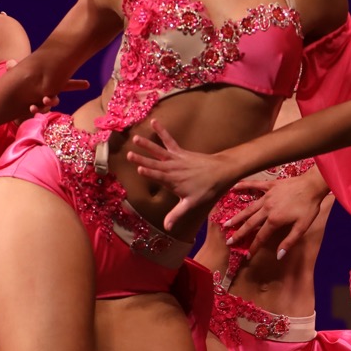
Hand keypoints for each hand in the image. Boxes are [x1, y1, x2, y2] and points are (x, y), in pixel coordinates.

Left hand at [3, 58, 89, 114]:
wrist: (8, 100)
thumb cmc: (16, 83)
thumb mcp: (17, 74)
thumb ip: (15, 69)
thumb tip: (10, 62)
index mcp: (48, 82)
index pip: (65, 82)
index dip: (77, 85)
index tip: (87, 84)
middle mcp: (47, 92)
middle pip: (56, 96)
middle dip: (55, 98)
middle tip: (48, 98)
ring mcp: (42, 102)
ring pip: (49, 104)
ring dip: (46, 104)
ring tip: (40, 103)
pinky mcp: (37, 109)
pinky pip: (41, 110)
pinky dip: (37, 109)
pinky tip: (31, 108)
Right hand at [125, 126, 242, 230]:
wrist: (221, 172)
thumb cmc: (206, 189)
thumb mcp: (191, 204)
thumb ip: (177, 214)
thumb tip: (166, 228)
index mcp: (173, 181)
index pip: (158, 176)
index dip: (149, 173)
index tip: (140, 169)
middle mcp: (172, 168)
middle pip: (155, 163)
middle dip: (142, 159)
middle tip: (129, 154)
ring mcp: (176, 159)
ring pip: (159, 151)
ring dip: (147, 145)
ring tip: (135, 138)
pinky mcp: (180, 152)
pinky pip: (169, 140)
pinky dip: (162, 132)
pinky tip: (154, 122)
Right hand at [223, 172, 329, 260]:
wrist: (313, 185)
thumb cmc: (309, 207)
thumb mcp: (302, 227)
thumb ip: (289, 241)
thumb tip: (278, 255)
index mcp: (274, 220)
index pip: (261, 237)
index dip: (253, 247)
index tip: (247, 255)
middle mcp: (267, 209)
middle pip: (250, 224)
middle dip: (239, 234)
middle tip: (229, 241)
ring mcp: (267, 196)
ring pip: (248, 208)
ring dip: (237, 217)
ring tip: (226, 224)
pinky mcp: (270, 185)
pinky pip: (254, 185)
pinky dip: (243, 186)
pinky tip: (233, 187)